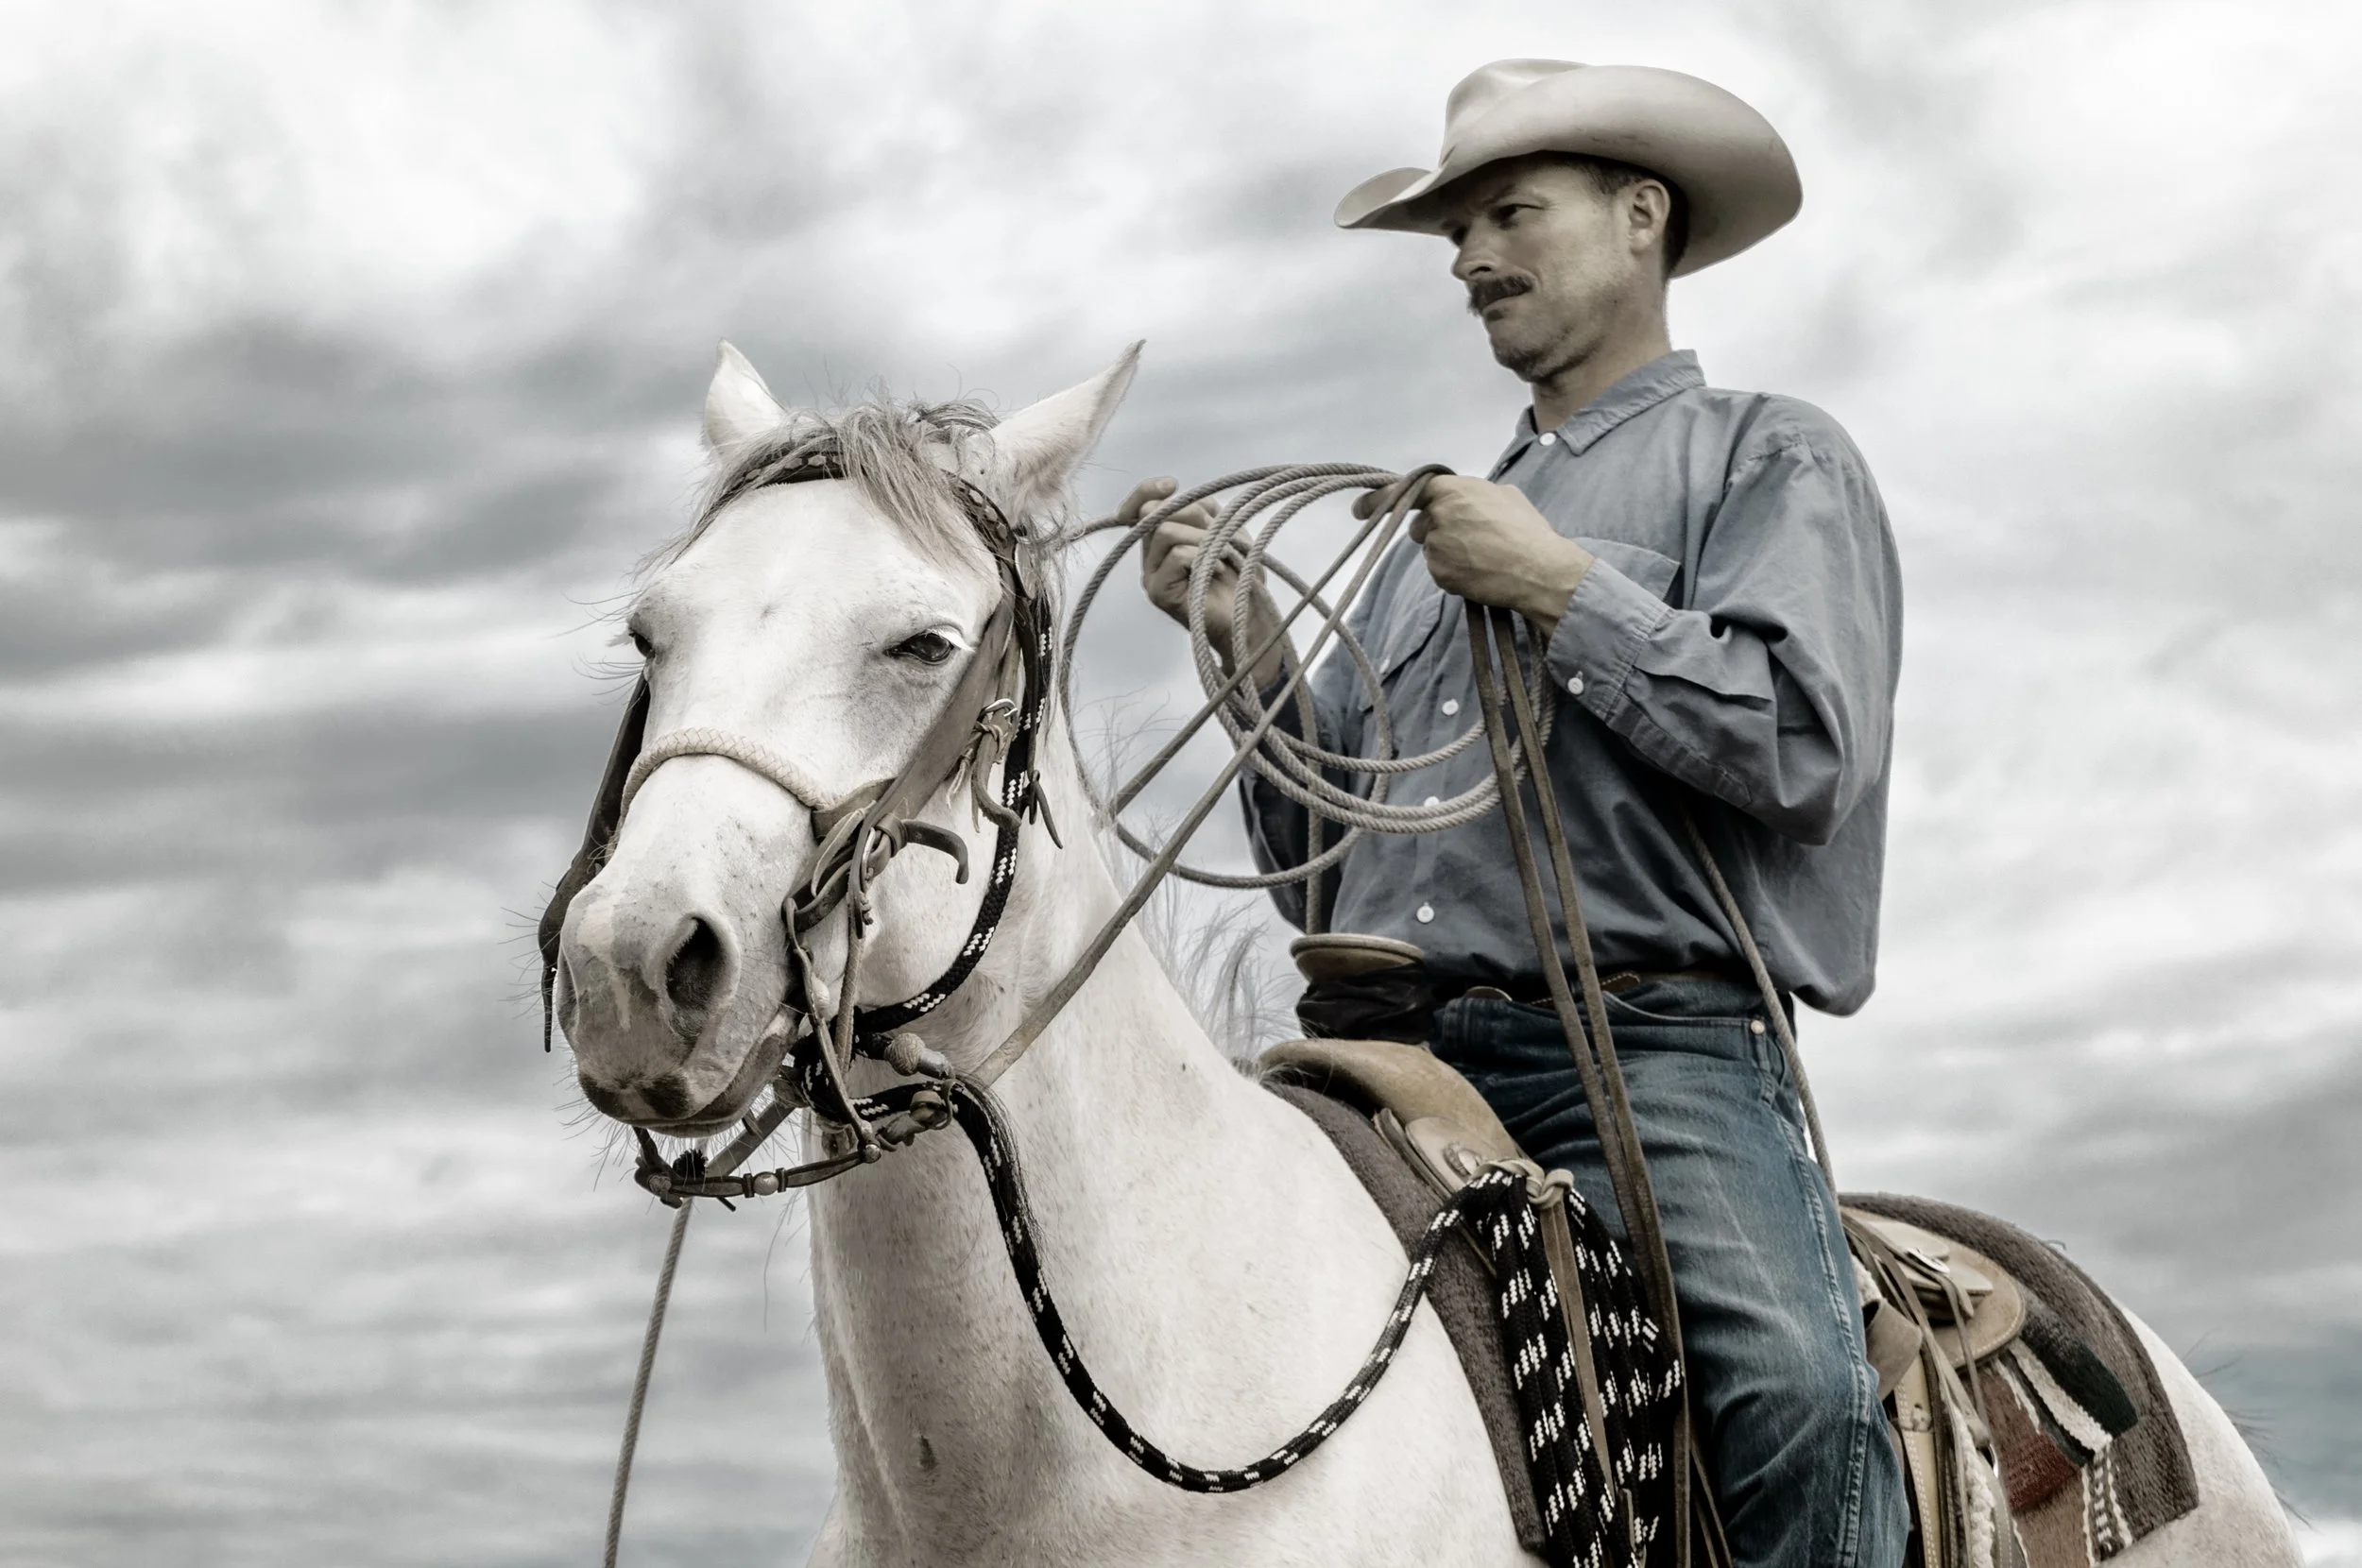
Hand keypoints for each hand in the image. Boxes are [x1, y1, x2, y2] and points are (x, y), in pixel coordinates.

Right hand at [1125, 476, 1284, 683]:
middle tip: (1218, 536)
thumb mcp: (1224, 531)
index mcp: (1162, 540)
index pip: (1140, 505)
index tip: (1172, 484)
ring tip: (1223, 556)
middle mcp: (1150, 557)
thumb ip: (1201, 509)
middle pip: (1153, 513)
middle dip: (1193, 515)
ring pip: (1165, 531)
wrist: (1251, 618)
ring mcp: (1151, 577)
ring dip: (1202, 538)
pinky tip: (1218, 570)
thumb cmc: (1240, 577)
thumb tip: (1172, 490)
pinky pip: (1177, 556)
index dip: (1149, 489)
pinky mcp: (1158, 593)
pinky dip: (1203, 557)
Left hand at [1356, 475, 1591, 625]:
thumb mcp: (1506, 496)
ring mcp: (1436, 546)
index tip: (1358, 509)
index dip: (1378, 499)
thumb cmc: (1528, 532)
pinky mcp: (1440, 573)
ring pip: (1431, 549)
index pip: (1406, 490)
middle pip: (1419, 526)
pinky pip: (1439, 572)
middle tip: (1470, 540)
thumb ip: (1475, 494)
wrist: (1540, 570)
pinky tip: (1480, 572)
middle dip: (1435, 532)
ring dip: (1448, 553)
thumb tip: (1469, 500)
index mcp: (1453, 490)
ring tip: (1484, 556)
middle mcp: (1438, 515)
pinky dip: (1454, 573)